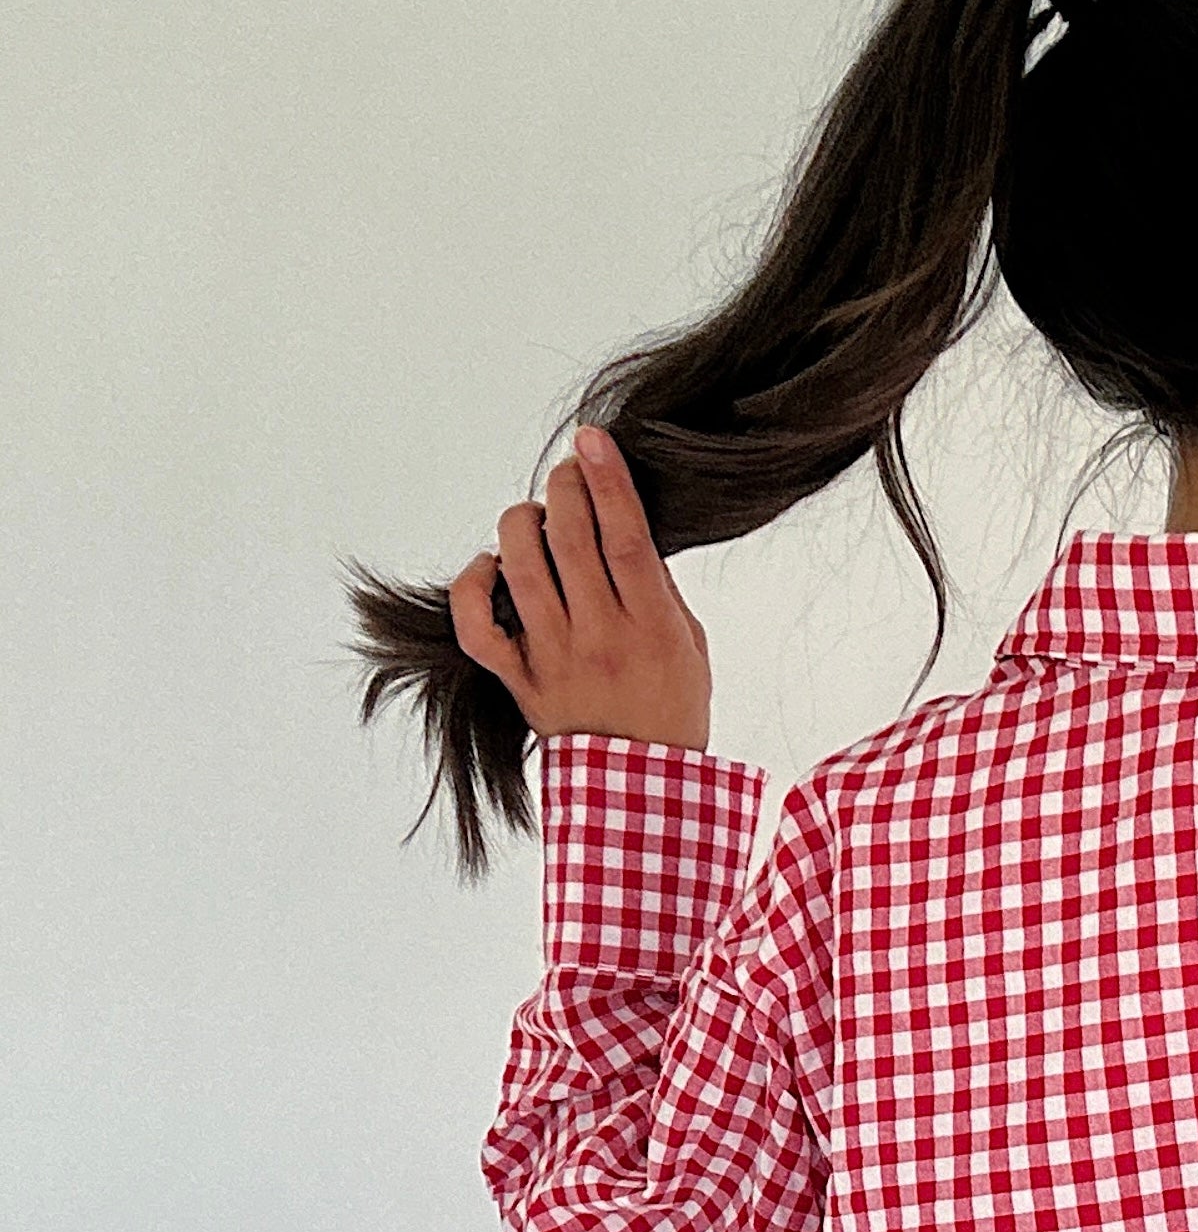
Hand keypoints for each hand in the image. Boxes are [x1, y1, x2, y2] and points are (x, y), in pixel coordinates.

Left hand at [449, 424, 710, 749]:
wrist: (643, 792)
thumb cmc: (671, 710)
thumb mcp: (689, 644)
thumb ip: (658, 587)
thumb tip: (623, 526)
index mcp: (651, 628)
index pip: (625, 539)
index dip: (608, 482)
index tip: (593, 440)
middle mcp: (598, 639)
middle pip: (569, 539)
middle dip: (564, 488)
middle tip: (570, 474)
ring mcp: (552, 659)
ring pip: (519, 567)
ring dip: (522, 523)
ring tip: (536, 519)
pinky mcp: (517, 680)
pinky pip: (476, 624)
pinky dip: (474, 583)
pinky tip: (492, 568)